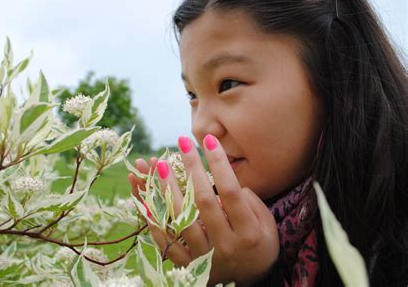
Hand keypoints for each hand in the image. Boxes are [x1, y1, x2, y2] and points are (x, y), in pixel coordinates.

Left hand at [128, 135, 279, 284]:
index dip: (219, 164)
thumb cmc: (260, 245)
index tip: (209, 140)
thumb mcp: (268, 224)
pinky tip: (145, 198)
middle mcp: (224, 246)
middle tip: (182, 142)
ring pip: (181, 219)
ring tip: (159, 165)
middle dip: (192, 167)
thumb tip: (227, 183)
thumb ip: (251, 202)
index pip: (231, 192)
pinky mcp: (188, 265)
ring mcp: (204, 257)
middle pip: (203, 201)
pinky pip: (167, 242)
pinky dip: (154, 220)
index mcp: (248, 233)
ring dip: (168, 190)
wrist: (251, 281)